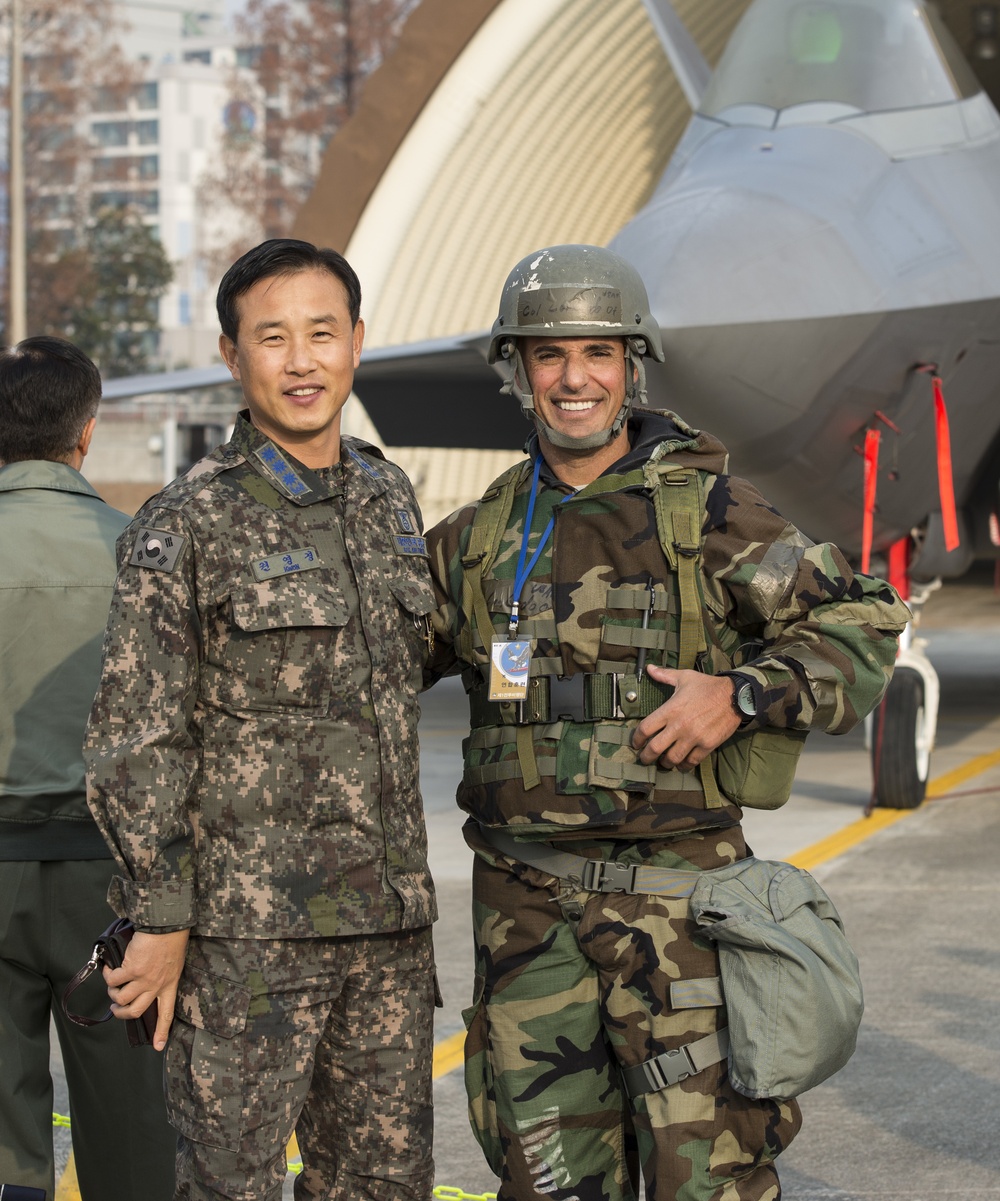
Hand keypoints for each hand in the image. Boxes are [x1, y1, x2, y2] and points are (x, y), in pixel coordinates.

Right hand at [103, 928, 189, 1050]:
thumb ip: (162, 975)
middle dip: (122, 1014)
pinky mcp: (131, 969)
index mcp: (169, 984)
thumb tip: (146, 980)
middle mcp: (156, 985)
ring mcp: (143, 979)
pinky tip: (108, 969)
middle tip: (116, 1008)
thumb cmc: (172, 938)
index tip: (158, 1046)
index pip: (166, 1013)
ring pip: (122, 999)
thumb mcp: (174, 962)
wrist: (167, 924)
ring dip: (113, 995)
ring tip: (111, 987)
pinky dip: (108, 976)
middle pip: (136, 1011)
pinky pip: (113, 980)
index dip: (161, 1031)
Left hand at [630, 666, 740, 769]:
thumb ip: (664, 675)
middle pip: (655, 748)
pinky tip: (681, 764)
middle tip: (645, 759)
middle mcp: (679, 725)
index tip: (636, 743)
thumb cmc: (708, 686)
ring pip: (672, 758)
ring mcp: (694, 737)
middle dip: (646, 757)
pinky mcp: (707, 745)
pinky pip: (691, 761)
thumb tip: (649, 668)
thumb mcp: (684, 677)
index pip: (645, 728)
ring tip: (663, 762)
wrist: (735, 696)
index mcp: (670, 709)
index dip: (636, 739)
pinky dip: (684, 766)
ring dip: (665, 763)